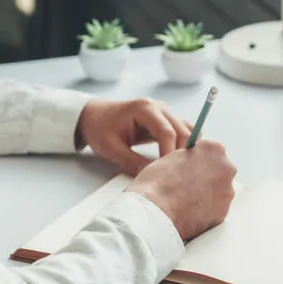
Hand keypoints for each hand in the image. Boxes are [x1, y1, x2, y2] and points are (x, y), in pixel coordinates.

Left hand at [76, 97, 192, 175]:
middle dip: (180, 154)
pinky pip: (184, 131)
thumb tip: (151, 176)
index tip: (166, 172)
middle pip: (183, 131)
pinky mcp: (167, 119)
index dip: (170, 154)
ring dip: (186, 150)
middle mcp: (160, 107)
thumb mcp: (111, 148)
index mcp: (145, 109)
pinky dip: (185, 145)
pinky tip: (178, 160)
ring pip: (188, 131)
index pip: (167, 132)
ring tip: (176, 169)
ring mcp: (165, 112)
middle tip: (173, 174)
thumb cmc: (100, 128)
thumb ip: (131, 162)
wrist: (94, 116)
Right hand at [126, 140, 236, 240]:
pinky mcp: (224, 211)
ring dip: (207, 195)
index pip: (210, 152)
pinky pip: (216, 209)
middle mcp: (226, 167)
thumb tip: (191, 165)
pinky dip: (206, 211)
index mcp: (213, 148)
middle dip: (207, 178)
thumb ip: (188, 158)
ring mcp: (227, 190)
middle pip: (219, 171)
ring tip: (187, 202)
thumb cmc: (157, 183)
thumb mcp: (172, 157)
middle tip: (189, 186)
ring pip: (219, 191)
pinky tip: (190, 213)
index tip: (191, 169)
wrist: (156, 211)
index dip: (198, 162)